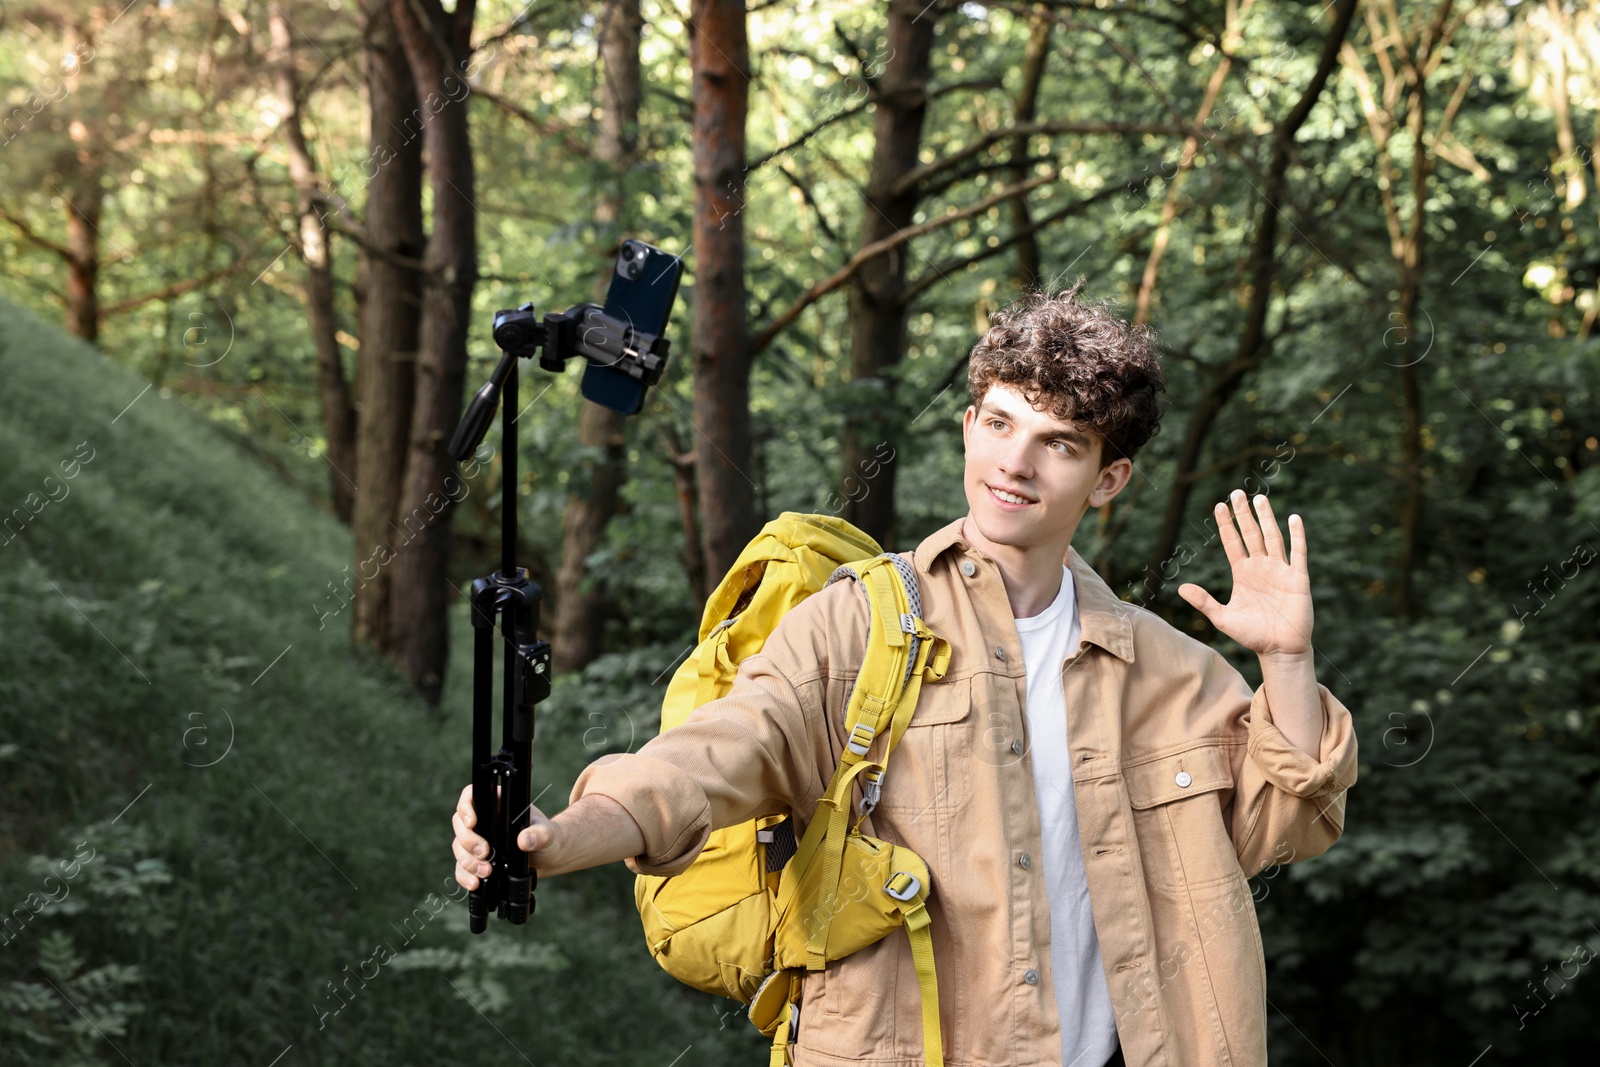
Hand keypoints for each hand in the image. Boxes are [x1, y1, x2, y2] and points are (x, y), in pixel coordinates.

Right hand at [451, 783, 558, 890]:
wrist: (549, 858)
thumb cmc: (548, 838)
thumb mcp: (547, 833)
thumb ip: (539, 834)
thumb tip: (523, 841)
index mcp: (498, 806)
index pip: (472, 797)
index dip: (466, 807)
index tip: (472, 822)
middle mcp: (484, 822)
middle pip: (460, 825)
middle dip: (468, 841)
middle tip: (485, 852)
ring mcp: (478, 841)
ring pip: (459, 847)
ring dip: (467, 861)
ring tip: (486, 871)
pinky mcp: (478, 861)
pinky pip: (462, 868)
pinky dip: (465, 876)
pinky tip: (474, 883)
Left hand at [1177, 489, 1312, 658]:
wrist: (1279, 650)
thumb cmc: (1252, 635)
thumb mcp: (1223, 618)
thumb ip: (1204, 602)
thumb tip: (1181, 588)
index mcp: (1242, 573)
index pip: (1232, 543)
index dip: (1226, 525)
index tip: (1218, 506)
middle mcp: (1261, 567)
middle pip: (1251, 534)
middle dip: (1244, 514)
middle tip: (1237, 492)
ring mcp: (1280, 571)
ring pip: (1273, 538)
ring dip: (1267, 519)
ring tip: (1259, 499)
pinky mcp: (1298, 578)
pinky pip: (1298, 553)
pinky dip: (1297, 536)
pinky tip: (1294, 518)